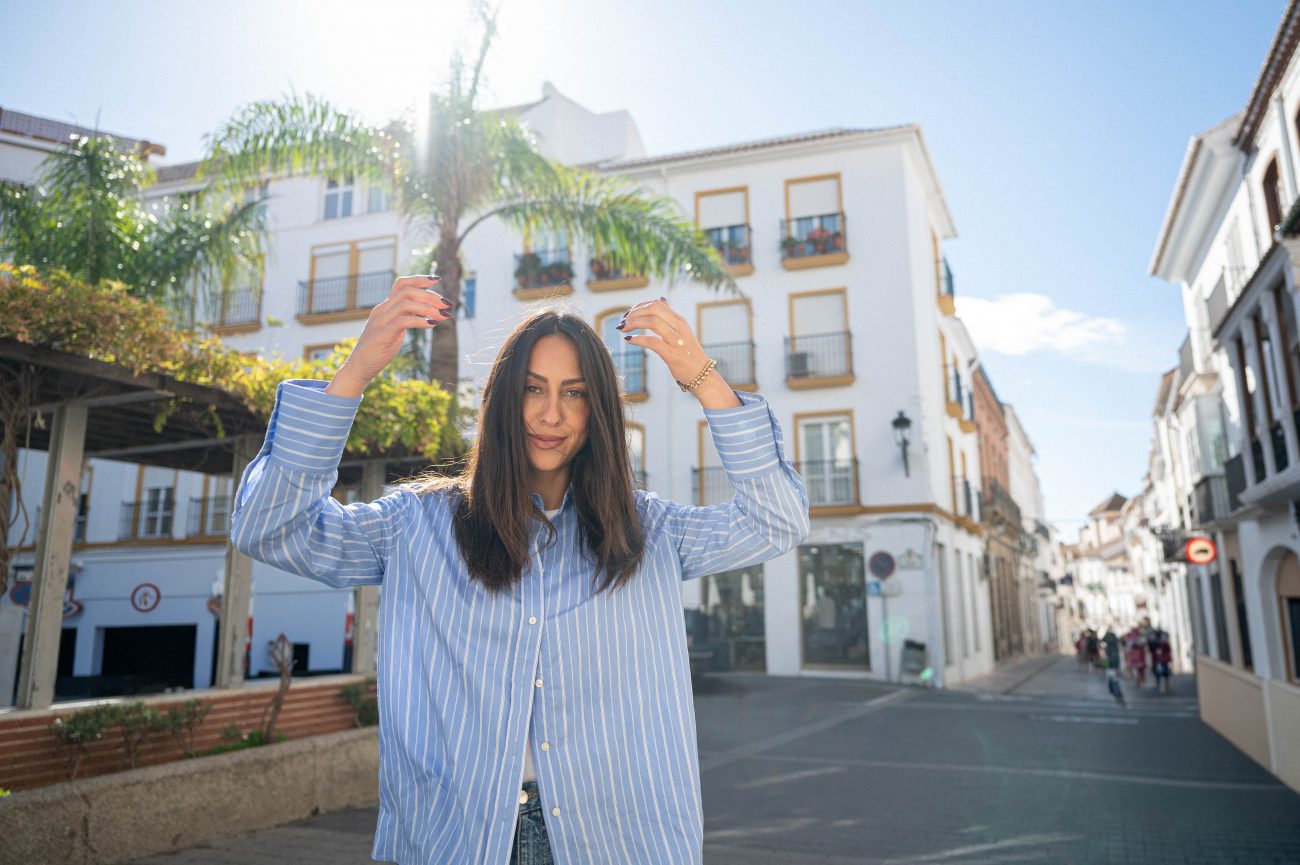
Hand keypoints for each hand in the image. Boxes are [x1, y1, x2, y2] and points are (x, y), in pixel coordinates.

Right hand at [325, 274, 451, 396]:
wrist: (359, 367)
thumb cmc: (378, 350)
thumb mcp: (394, 331)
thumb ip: (405, 320)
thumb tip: (425, 315)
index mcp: (385, 307)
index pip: (401, 284)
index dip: (419, 279)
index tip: (437, 279)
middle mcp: (382, 310)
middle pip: (407, 291)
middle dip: (430, 295)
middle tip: (447, 304)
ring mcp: (381, 321)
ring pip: (406, 303)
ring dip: (428, 308)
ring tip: (443, 316)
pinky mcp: (382, 334)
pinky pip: (403, 321)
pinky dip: (420, 321)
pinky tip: (431, 324)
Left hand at [618, 297, 739, 407]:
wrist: (702, 375)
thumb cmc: (688, 354)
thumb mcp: (682, 331)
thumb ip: (670, 317)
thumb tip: (661, 300)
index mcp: (680, 321)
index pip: (657, 304)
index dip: (639, 306)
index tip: (629, 315)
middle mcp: (679, 328)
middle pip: (654, 309)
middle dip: (635, 313)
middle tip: (624, 322)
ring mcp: (677, 341)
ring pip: (653, 322)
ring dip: (634, 323)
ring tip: (623, 329)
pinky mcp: (673, 355)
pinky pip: (653, 342)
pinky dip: (638, 339)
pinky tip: (629, 340)